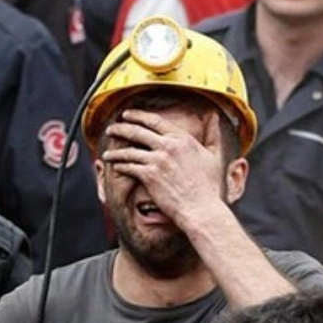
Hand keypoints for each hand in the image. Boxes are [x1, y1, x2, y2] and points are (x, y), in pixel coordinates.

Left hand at [100, 108, 226, 226]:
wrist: (201, 208)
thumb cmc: (209, 186)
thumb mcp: (214, 155)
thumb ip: (213, 134)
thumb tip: (214, 116)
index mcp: (182, 138)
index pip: (154, 121)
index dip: (138, 116)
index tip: (127, 115)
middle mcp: (168, 146)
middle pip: (137, 132)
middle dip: (121, 129)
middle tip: (111, 128)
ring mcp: (157, 160)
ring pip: (129, 150)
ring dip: (115, 151)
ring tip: (107, 152)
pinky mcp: (149, 176)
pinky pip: (129, 167)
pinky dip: (120, 166)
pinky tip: (115, 166)